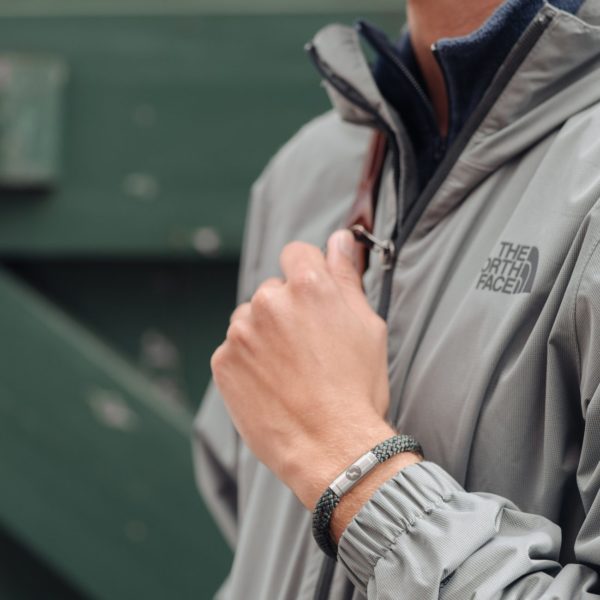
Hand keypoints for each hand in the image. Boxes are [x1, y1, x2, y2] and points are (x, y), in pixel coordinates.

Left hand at [211, 230, 410, 513]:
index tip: (313, 299)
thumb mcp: (367, 326)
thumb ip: (347, 276)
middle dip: (287, 309)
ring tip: (288, 371)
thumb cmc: (357, 388)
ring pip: (250, 319)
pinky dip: (248, 362)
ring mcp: (241, 332)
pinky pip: (234, 349)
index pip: (297, 253)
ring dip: (264, 335)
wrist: (332, 448)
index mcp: (308, 285)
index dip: (307, 274)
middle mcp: (269, 300)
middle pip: (273, 289)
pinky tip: (271, 385)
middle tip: (307, 348)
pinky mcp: (223, 361)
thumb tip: (341, 240)